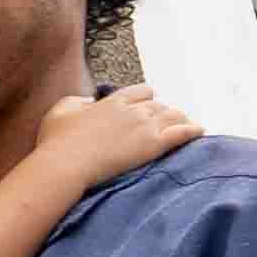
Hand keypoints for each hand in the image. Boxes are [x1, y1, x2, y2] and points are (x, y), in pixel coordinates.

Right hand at [40, 86, 208, 190]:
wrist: (65, 165)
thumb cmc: (56, 141)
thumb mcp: (60, 110)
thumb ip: (77, 101)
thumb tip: (89, 101)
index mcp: (113, 101)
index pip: (142, 91)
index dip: (146, 98)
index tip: (147, 105)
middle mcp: (133, 110)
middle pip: (160, 105)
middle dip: (163, 112)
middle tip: (165, 123)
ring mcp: (145, 127)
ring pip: (174, 115)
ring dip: (179, 119)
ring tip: (184, 126)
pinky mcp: (153, 145)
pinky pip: (182, 133)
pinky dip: (193, 130)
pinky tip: (200, 131)